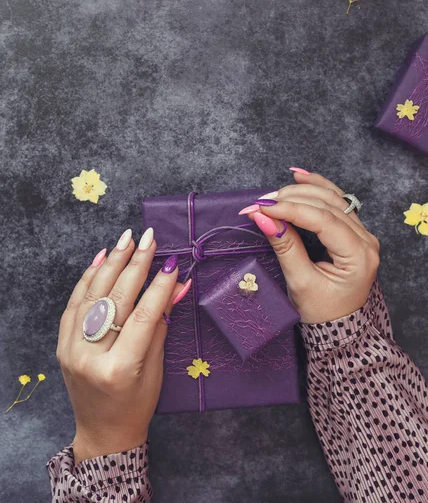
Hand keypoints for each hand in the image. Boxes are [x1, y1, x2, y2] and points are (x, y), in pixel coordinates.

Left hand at [56, 228, 188, 462]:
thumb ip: (162, 323)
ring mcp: (71, 350)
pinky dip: (88, 279)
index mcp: (119, 369)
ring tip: (126, 240)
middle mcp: (90, 357)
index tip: (172, 262)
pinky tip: (101, 258)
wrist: (103, 431)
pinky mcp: (62, 344)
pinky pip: (74, 304)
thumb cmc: (137, 403)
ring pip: (91, 297)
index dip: (159, 287)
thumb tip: (178, 285)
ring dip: (110, 264)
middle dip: (135, 265)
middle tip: (149, 239)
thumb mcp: (156, 366)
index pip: (143, 317)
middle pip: (116, 301)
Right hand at [240, 172, 379, 323]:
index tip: (260, 208)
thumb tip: (263, 218)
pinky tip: (299, 177)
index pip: (322, 220)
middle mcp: (366, 240)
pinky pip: (336, 201)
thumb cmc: (321, 311)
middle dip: (290, 199)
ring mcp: (362, 233)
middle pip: (327, 205)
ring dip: (301, 191)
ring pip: (332, 198)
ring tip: (272, 194)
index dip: (289, 209)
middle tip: (259, 203)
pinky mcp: (353, 230)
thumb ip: (285, 247)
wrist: (339, 327)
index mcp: (358, 256)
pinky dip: (316, 188)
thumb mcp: (300, 283)